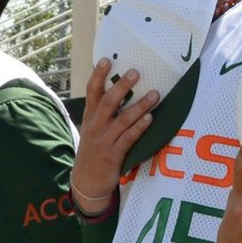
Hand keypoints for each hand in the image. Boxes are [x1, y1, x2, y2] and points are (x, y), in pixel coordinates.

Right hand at [71, 57, 158, 212]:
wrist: (86, 182)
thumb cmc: (93, 152)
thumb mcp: (92, 130)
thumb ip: (103, 114)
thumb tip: (120, 93)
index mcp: (90, 118)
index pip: (92, 92)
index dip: (98, 75)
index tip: (107, 60)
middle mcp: (96, 126)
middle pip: (108, 102)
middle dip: (122, 86)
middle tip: (136, 72)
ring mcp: (104, 141)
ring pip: (122, 119)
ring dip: (140, 105)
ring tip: (155, 94)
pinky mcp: (113, 155)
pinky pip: (128, 138)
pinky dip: (139, 127)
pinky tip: (150, 118)